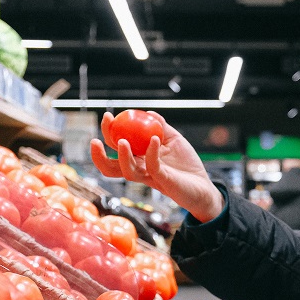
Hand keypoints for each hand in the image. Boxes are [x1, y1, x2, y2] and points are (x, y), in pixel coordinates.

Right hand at [90, 112, 224, 222]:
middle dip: (99, 154)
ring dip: (122, 156)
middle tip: (96, 138)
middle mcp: (140, 170)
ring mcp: (150, 177)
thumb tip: (149, 113)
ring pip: (127, 171)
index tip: (107, 117)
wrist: (204, 187)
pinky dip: (152, 152)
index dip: (108, 133)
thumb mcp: (174, 140)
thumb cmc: (187, 165)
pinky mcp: (163, 180)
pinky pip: (153, 166)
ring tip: (122, 141)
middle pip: (112, 166)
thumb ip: (161, 127)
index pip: (116, 149)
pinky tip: (154, 139)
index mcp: (138, 160)